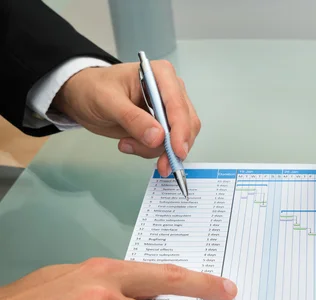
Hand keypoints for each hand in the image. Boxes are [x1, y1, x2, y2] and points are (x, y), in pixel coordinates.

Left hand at [52, 61, 199, 176]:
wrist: (84, 96)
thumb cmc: (93, 89)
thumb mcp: (107, 101)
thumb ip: (132, 119)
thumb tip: (157, 137)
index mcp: (161, 75)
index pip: (178, 105)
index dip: (180, 130)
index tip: (176, 151)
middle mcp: (171, 90)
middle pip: (186, 123)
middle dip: (171, 146)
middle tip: (159, 164)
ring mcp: (169, 108)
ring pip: (180, 138)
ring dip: (158, 150)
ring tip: (127, 145)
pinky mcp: (164, 124)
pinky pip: (168, 145)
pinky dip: (153, 152)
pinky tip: (131, 145)